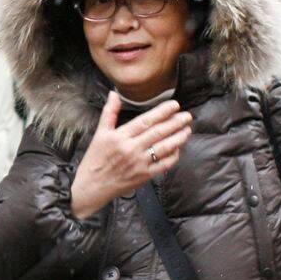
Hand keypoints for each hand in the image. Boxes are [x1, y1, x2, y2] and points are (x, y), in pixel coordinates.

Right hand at [70, 93, 193, 218]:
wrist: (92, 186)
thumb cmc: (95, 158)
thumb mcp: (99, 133)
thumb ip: (109, 112)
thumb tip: (114, 93)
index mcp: (120, 136)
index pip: (145, 121)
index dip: (162, 112)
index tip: (175, 105)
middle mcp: (131, 149)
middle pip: (158, 133)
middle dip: (175, 123)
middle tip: (187, 116)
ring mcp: (139, 163)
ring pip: (164, 148)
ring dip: (178, 138)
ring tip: (187, 130)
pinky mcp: (144, 176)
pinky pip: (163, 165)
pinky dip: (173, 156)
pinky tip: (178, 148)